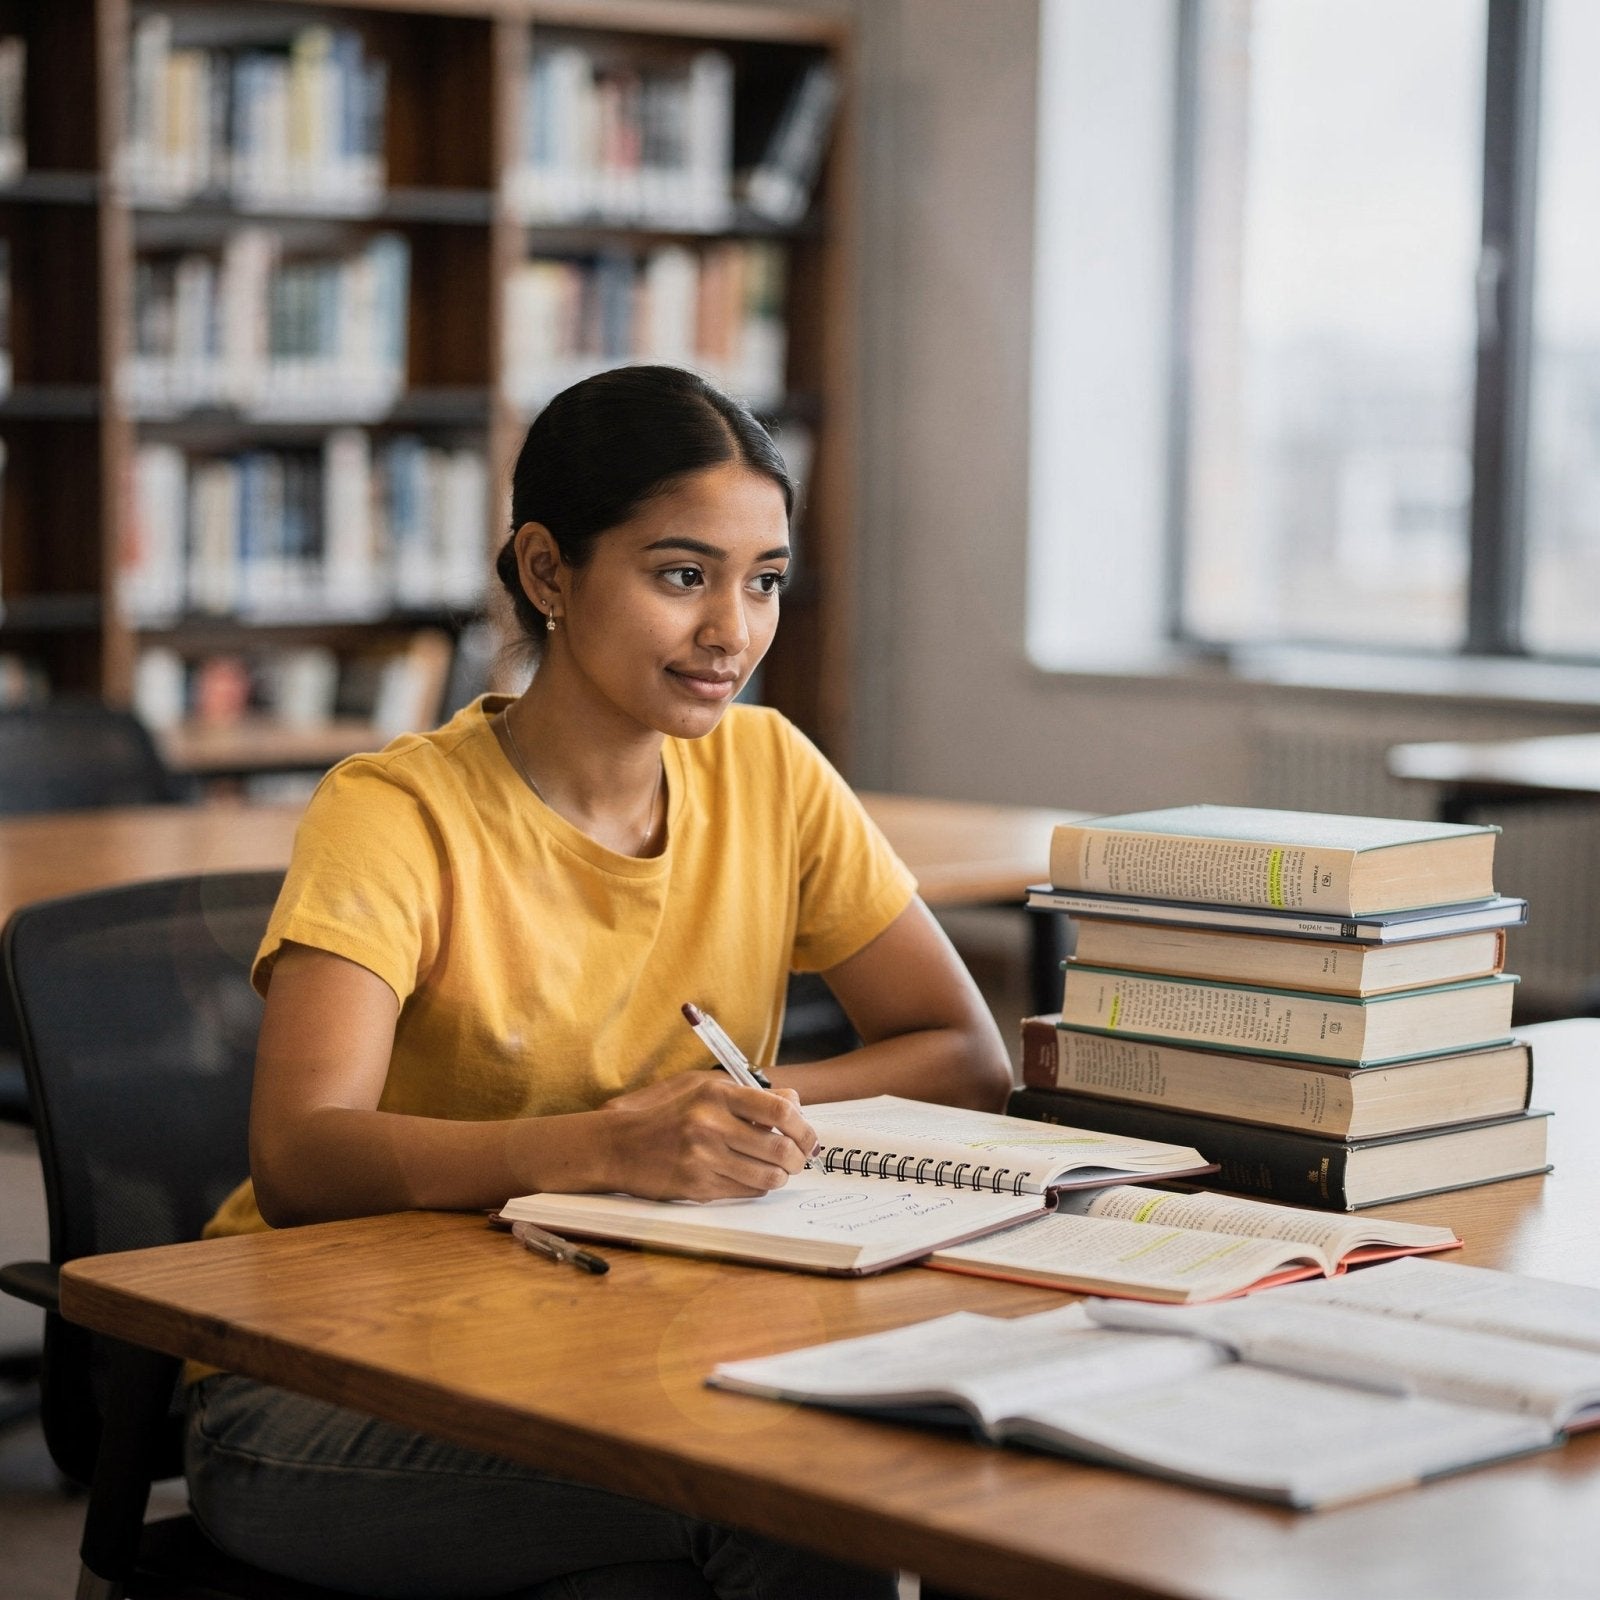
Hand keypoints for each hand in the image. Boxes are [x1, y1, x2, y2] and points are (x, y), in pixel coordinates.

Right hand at [597, 1071, 817, 1200]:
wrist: (620, 1146)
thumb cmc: (667, 1114)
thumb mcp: (704, 1090)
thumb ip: (750, 1096)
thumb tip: (795, 1104)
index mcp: (716, 1094)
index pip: (780, 1111)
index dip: (803, 1127)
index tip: (807, 1137)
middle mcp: (711, 1124)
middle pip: (779, 1148)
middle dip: (799, 1159)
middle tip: (799, 1160)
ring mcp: (703, 1158)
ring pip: (767, 1176)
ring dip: (781, 1176)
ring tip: (779, 1171)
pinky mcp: (697, 1186)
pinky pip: (745, 1191)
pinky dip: (758, 1187)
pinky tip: (753, 1178)